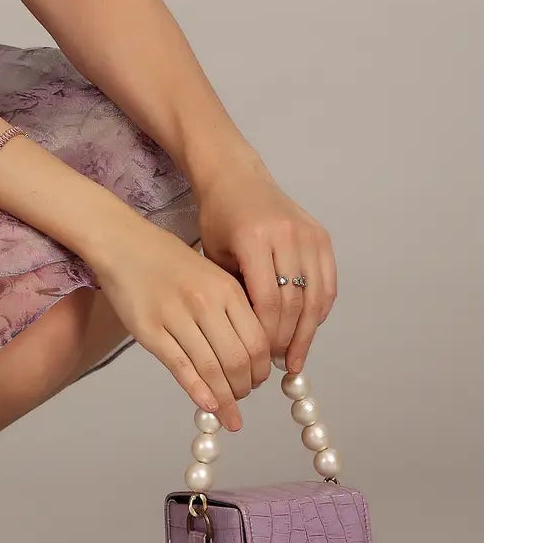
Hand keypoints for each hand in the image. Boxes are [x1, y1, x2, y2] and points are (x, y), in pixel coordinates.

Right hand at [87, 208, 273, 430]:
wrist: (122, 243)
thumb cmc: (167, 259)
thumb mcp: (211, 274)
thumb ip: (231, 307)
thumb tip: (250, 352)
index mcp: (227, 289)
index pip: (258, 341)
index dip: (262, 369)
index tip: (258, 380)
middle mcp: (205, 303)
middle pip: (239, 360)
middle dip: (245, 387)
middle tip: (242, 396)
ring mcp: (176, 317)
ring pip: (211, 369)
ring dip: (224, 397)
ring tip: (227, 409)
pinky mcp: (150, 330)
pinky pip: (181, 368)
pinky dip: (198, 391)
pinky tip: (208, 405)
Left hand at [193, 158, 337, 375]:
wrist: (237, 179)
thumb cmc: (219, 219)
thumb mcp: (216, 255)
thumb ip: (235, 293)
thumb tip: (255, 342)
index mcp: (254, 239)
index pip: (267, 299)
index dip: (268, 333)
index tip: (263, 357)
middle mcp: (286, 235)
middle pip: (294, 300)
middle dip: (288, 337)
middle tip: (281, 363)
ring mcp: (307, 234)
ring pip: (315, 295)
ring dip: (307, 331)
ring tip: (296, 356)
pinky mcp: (321, 236)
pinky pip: (327, 282)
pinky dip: (320, 309)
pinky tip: (308, 329)